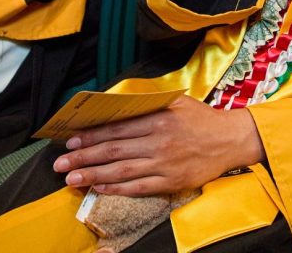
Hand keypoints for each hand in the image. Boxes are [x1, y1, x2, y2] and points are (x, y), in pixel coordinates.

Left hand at [52, 95, 264, 195]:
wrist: (231, 140)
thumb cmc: (202, 119)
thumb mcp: (177, 102)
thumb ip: (150, 104)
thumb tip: (120, 104)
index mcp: (158, 118)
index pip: (117, 127)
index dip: (92, 134)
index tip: (71, 139)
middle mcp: (158, 140)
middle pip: (114, 150)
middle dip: (83, 156)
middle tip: (60, 162)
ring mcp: (164, 163)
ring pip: (121, 170)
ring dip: (93, 175)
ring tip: (71, 179)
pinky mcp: (171, 180)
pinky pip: (138, 186)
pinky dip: (117, 188)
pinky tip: (100, 189)